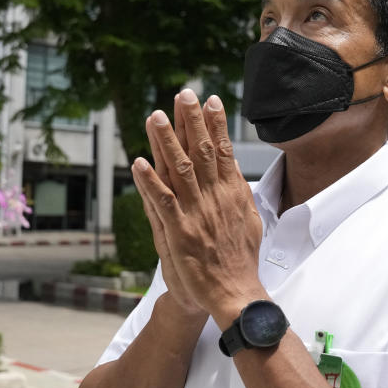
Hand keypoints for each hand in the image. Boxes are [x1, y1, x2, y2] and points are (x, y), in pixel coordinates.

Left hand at [132, 89, 264, 327]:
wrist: (234, 293)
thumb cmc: (239, 259)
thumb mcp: (249, 220)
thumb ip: (238, 192)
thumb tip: (232, 167)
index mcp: (232, 194)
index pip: (223, 151)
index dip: (215, 124)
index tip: (210, 100)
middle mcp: (215, 199)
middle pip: (201, 152)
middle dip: (191, 121)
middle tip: (183, 94)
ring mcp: (196, 214)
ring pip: (179, 170)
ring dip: (166, 142)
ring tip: (155, 117)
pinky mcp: (179, 232)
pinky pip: (161, 202)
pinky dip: (149, 182)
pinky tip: (138, 163)